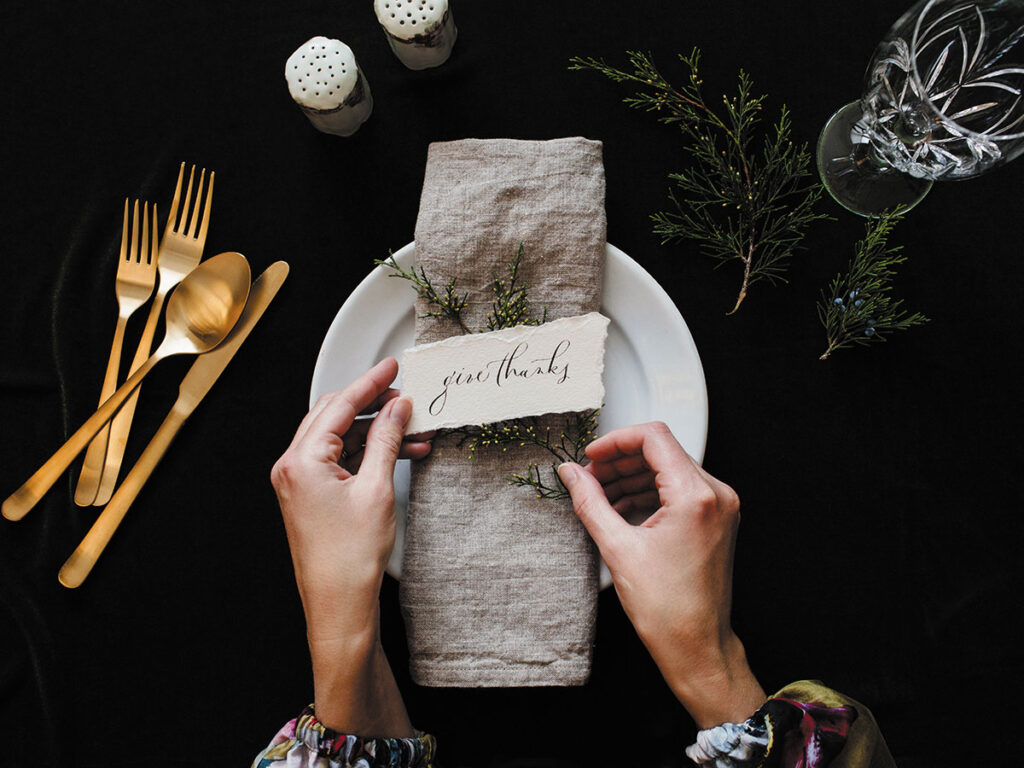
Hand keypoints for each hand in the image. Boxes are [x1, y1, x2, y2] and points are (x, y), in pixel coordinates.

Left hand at [270, 358, 429, 735]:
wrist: (339, 607)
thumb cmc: (350, 559)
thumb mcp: (376, 490)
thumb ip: (387, 441)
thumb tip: (397, 409)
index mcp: (300, 461)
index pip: (339, 406)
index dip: (370, 383)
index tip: (392, 366)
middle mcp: (291, 467)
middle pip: (334, 416)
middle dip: (371, 403)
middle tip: (402, 393)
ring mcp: (298, 483)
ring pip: (338, 438)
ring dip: (374, 431)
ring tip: (411, 429)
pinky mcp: (309, 497)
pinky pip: (338, 460)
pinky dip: (365, 452)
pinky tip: (396, 453)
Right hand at [557, 422, 764, 727]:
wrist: (697, 646)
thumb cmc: (668, 610)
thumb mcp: (617, 549)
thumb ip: (590, 502)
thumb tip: (571, 474)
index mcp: (696, 496)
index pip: (654, 437)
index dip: (616, 440)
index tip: (592, 456)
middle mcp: (716, 495)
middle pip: (662, 450)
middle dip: (621, 460)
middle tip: (589, 477)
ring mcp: (720, 507)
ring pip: (669, 467)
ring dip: (632, 475)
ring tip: (600, 494)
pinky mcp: (716, 519)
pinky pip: (679, 488)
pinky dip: (649, 491)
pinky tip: (621, 506)